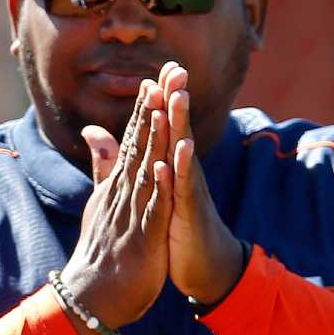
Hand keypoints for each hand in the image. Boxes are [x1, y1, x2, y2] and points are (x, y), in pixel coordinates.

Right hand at [58, 78, 173, 334]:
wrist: (91, 297)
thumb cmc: (101, 253)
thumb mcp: (101, 203)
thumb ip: (102, 167)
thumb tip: (95, 133)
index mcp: (118, 189)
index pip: (131, 143)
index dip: (142, 112)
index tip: (152, 80)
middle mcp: (122, 196)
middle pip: (138, 147)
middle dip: (150, 112)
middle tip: (161, 78)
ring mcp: (131, 215)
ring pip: (145, 171)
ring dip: (154, 139)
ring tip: (162, 109)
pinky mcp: (141, 238)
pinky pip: (151, 209)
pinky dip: (155, 187)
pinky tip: (161, 166)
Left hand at [157, 61, 246, 304]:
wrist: (205, 266)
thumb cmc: (180, 228)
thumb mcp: (159, 193)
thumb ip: (141, 164)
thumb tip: (127, 140)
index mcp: (174, 167)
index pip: (167, 127)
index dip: (164, 99)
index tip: (162, 68)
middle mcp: (185, 174)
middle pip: (179, 130)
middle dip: (176, 99)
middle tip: (175, 68)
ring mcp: (189, 192)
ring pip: (183, 153)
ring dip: (180, 126)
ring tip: (177, 98)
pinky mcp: (189, 215)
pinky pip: (184, 190)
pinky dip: (180, 172)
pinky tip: (176, 154)